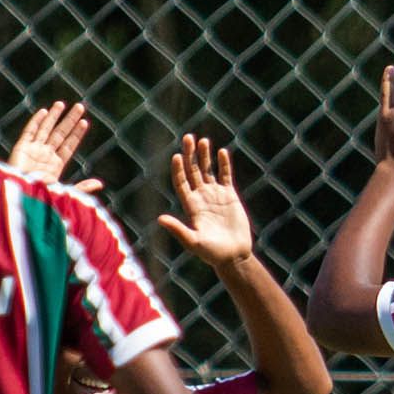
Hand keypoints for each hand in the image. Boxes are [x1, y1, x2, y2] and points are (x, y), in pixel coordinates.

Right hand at [8, 101, 104, 193]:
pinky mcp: (21, 149)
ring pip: (45, 129)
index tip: (85, 122)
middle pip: (60, 134)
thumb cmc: (41, 201)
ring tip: (62, 104)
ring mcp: (33, 152)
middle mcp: (45, 157)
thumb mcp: (65, 193)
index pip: (69, 145)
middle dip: (70, 120)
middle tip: (80, 106)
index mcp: (56, 166)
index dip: (76, 134)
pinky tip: (45, 112)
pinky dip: (36, 122)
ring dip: (54, 116)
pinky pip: (29, 132)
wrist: (22, 200)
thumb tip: (100, 184)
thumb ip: (82, 187)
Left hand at [156, 134, 252, 267]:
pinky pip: (225, 176)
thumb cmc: (211, 253)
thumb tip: (160, 219)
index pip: (181, 182)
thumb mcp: (193, 242)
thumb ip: (178, 229)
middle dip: (190, 155)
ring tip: (204, 140)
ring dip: (205, 156)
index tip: (177, 156)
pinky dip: (224, 164)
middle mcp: (201, 197)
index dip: (179, 169)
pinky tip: (222, 152)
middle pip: (193, 171)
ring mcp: (215, 195)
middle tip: (188, 137)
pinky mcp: (230, 196)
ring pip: (208, 170)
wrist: (233, 256)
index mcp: (190, 206)